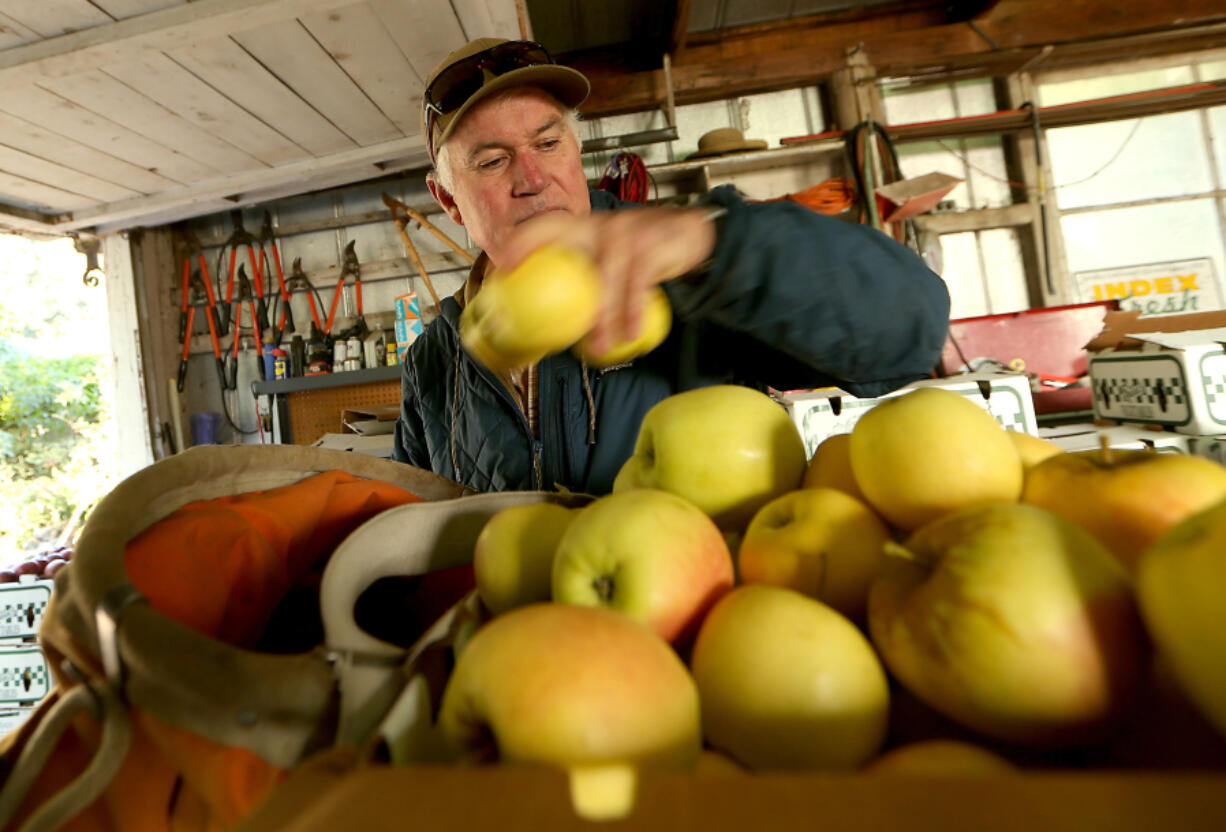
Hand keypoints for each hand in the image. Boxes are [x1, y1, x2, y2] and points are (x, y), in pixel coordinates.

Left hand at [499, 208, 715, 355]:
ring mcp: (626, 233)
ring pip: (607, 278)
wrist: (690, 234)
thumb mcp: (612, 256)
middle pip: (569, 246)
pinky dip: (634, 312)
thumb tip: (556, 321)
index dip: (522, 242)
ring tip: (597, 348)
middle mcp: (601, 225)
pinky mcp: (651, 246)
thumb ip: (588, 277)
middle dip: (551, 274)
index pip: (546, 227)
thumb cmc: (642, 251)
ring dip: (603, 317)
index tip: (504, 267)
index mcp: (585, 228)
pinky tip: (630, 334)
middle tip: (543, 316)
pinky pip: (638, 285)